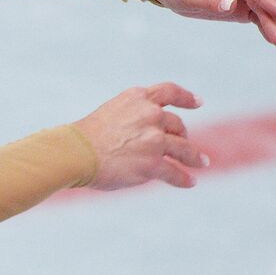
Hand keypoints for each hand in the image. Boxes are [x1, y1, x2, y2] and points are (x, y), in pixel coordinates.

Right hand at [70, 82, 207, 190]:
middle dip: (182, 135)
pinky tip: (190, 182)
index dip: (186, 97)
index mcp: (137, 98)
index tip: (198, 102)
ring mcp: (154, 140)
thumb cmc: (84, 138)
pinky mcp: (152, 164)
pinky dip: (183, 178)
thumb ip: (132, 119)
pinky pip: (174, 172)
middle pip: (176, 125)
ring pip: (183, 148)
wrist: (74, 153)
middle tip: (183, 143)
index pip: (168, 92)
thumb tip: (149, 137)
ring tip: (201, 162)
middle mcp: (150, 115)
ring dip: (194, 156)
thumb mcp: (110, 114)